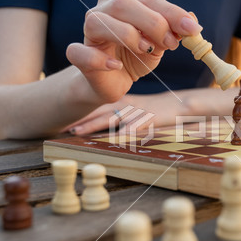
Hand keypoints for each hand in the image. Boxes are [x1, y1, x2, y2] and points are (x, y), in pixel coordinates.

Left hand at [64, 93, 188, 134]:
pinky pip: (133, 127)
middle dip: (80, 118)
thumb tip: (101, 125)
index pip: (96, 105)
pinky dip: (122, 133)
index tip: (62, 120)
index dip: (80, 112)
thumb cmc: (155, 110)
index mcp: (122, 101)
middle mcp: (125, 104)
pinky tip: (111, 140)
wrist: (178, 105)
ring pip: (111, 117)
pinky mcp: (147, 119)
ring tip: (77, 132)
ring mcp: (136, 112)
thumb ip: (119, 114)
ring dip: (93, 125)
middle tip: (62, 127)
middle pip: (98, 111)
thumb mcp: (135, 109)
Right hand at [66, 0, 201, 103]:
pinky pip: (80, 52)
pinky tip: (116, 66)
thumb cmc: (136, 57)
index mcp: (124, 1)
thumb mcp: (159, 44)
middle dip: (153, 23)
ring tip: (146, 50)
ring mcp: (88, 32)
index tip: (193, 29)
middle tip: (171, 43)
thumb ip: (172, 32)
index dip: (171, 13)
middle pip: (124, 5)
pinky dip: (99, 59)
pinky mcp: (79, 55)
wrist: (114, 82)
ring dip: (128, 35)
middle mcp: (103, 10)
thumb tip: (192, 21)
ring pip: (101, 22)